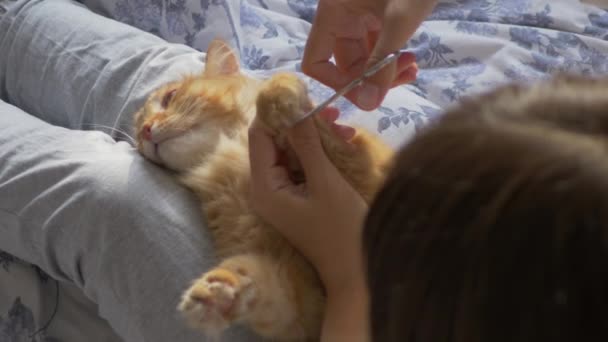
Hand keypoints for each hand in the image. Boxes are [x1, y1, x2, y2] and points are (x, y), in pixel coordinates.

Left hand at [248, 108, 366, 291]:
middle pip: (274, 142)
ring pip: (291, 151)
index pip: (259, 135)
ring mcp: (281, 193)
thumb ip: (307, 142)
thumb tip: (293, 105)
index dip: (277, 112)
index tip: (305, 93)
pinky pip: (301, 165)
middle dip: (301, 125)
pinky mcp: (296, 196)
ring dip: (314, 138)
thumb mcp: (325, 181)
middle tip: (333, 114)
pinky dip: (318, 154)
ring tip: (343, 130)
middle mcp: (265, 189)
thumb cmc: (342, 229)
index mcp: (263, 187)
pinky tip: (342, 143)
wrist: (355, 272)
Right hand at [302, 0, 436, 109]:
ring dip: (386, 70)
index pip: (316, 60)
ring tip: (412, 69)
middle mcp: (342, 17)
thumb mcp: (398, 22)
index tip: (364, 94)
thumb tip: (368, 105)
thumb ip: (381, 65)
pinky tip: (412, 62)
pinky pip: (378, 46)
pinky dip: (393, 58)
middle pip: (345, 63)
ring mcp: (361, 16)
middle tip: (400, 78)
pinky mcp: (380, 15)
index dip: (335, 82)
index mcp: (333, 13)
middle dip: (371, 78)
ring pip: (365, 58)